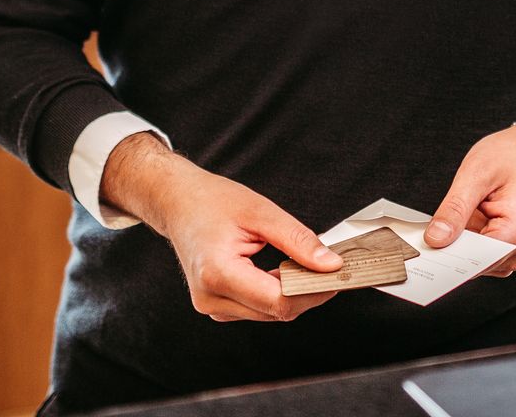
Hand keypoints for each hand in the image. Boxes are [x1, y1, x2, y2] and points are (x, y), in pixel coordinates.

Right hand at [101, 133, 342, 321]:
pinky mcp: (216, 305)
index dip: (313, 291)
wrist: (177, 203)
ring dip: (293, 293)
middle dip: (308, 291)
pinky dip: (277, 292)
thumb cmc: (211, 202)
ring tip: (308, 265)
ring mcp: (211, 305)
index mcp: (217, 274)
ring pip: (269, 313)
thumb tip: (330, 264)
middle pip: (276, 311)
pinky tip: (286, 271)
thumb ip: (298, 240)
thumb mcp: (261, 212)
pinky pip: (257, 308)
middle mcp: (211, 298)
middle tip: (332, 267)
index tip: (338, 275)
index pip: (278, 301)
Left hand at [422, 117, 515, 276]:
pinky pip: (475, 254)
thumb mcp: (476, 173)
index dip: (446, 253)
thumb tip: (434, 240)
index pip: (474, 260)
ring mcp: (511, 253)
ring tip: (458, 212)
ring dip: (457, 241)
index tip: (424, 244)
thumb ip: (455, 209)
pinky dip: (463, 239)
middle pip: (472, 264)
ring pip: (470, 261)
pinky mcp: (502, 250)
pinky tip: (462, 219)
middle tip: (437, 220)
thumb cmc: (511, 157)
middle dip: (450, 246)